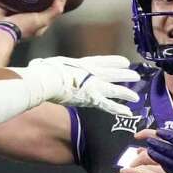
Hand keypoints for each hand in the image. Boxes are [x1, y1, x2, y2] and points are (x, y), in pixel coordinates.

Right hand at [0, 0, 65, 39]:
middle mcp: (26, 22)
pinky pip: (8, 1)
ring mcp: (14, 17)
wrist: (1, 28)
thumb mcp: (41, 19)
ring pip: (21, 4)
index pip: (47, 14)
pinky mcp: (4, 12)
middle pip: (34, 8)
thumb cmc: (22, 27)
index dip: (51, 5)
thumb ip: (53, 11)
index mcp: (37, 26)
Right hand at [18, 55, 140, 115]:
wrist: (47, 80)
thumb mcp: (50, 63)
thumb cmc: (45, 71)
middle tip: (135, 75)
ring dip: (126, 92)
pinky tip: (128, 112)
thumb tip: (36, 66)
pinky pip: (108, 105)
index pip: (102, 61)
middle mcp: (92, 73)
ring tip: (136, 96)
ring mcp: (94, 86)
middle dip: (124, 75)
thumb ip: (50, 66)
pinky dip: (118, 109)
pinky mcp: (92, 98)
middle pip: (112, 73)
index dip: (114, 61)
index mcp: (83, 63)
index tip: (124, 62)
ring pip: (114, 89)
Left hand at [116, 147, 172, 172]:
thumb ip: (150, 166)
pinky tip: (124, 172)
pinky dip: (132, 172)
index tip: (133, 157)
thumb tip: (139, 152)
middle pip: (146, 157)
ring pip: (144, 166)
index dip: (141, 153)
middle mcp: (169, 165)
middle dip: (133, 163)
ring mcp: (166, 172)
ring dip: (129, 170)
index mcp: (169, 162)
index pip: (153, 152)